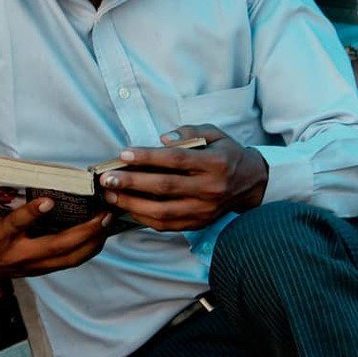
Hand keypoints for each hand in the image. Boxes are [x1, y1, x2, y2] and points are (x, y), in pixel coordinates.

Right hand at [0, 175, 111, 282]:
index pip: (16, 224)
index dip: (33, 213)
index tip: (49, 200)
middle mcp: (16, 252)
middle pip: (55, 247)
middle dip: (82, 232)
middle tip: (103, 215)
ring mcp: (28, 264)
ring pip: (65, 259)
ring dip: (90, 243)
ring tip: (108, 224)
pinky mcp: (35, 269)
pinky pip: (65, 264)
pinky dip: (84, 252)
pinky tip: (99, 239)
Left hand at [99, 124, 267, 231]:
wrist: (250, 183)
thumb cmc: (227, 154)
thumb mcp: (214, 134)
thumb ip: (190, 132)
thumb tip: (162, 139)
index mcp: (215, 163)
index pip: (176, 160)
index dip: (148, 157)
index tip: (124, 154)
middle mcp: (210, 189)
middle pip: (165, 187)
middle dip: (132, 182)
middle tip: (107, 178)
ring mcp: (204, 210)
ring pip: (163, 210)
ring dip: (132, 203)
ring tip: (111, 195)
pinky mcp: (198, 223)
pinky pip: (167, 225)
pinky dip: (144, 217)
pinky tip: (127, 207)